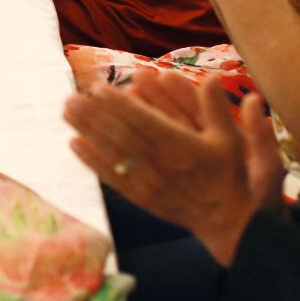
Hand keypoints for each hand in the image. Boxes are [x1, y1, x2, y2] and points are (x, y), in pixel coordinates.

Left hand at [64, 75, 283, 265]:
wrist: (230, 224)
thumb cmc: (231, 177)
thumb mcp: (232, 140)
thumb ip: (219, 108)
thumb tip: (212, 76)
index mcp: (184, 148)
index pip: (146, 122)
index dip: (121, 105)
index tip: (99, 88)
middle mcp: (164, 166)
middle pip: (122, 137)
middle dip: (95, 116)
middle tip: (71, 97)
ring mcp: (151, 184)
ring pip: (114, 155)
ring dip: (88, 132)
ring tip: (67, 112)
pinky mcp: (144, 198)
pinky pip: (114, 178)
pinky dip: (92, 161)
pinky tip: (74, 144)